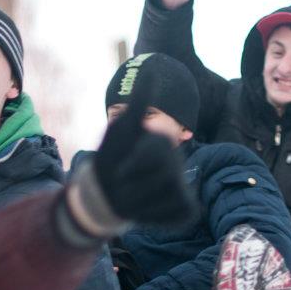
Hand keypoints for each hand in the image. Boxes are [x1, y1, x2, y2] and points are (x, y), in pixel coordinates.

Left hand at [91, 76, 194, 225]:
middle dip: (135, 186)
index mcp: (162, 142)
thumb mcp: (117, 132)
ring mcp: (184, 187)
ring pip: (166, 198)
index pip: (155, 153)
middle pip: (163, 176)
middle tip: (122, 186)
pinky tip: (143, 211)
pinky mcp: (186, 210)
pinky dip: (154, 218)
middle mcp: (178, 163)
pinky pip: (175, 217)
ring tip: (129, 198)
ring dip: (140, 204)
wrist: (104, 193)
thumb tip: (150, 71)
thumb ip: (136, 106)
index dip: (131, 165)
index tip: (118, 170)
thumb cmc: (110, 159)